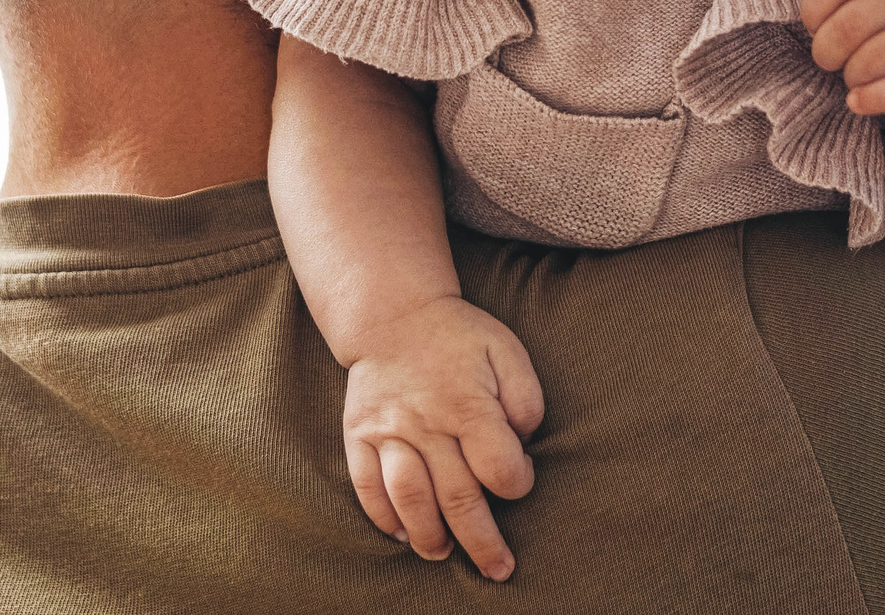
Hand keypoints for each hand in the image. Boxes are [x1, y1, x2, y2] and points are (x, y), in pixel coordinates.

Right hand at [340, 295, 544, 580]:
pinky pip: (367, 486)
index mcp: (467, 404)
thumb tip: (524, 443)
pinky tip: (402, 534)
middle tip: (498, 569)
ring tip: (444, 554)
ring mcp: (388, 431)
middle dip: (482, 541)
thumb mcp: (506, 351)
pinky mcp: (359, 435)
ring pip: (409, 499)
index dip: (517, 483)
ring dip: (429, 535)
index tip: (519, 479)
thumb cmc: (458, 337)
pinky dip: (383, 517)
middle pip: (457, 497)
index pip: (499, 468)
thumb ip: (525, 399)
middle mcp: (426, 423)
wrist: (393, 314)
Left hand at [800, 0, 884, 129]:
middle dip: (826, 50)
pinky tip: (859, 102)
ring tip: (853, 78)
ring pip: (875, 57)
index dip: (813, 9)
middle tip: (829, 60)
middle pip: (851, 22)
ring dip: (852, 76)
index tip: (815, 27)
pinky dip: (871, 99)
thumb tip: (811, 26)